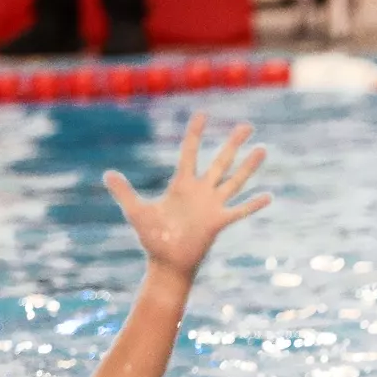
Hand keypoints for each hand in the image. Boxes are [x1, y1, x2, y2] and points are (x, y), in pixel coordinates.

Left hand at [103, 113, 271, 290]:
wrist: (167, 262)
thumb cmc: (153, 238)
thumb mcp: (136, 211)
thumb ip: (124, 192)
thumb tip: (107, 174)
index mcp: (182, 185)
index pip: (190, 152)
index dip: (195, 133)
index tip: (203, 115)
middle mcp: (201, 191)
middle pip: (221, 161)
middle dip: (233, 143)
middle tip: (247, 125)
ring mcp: (212, 206)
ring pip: (235, 180)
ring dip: (249, 166)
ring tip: (262, 150)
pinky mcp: (219, 222)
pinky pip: (239, 211)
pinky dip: (253, 205)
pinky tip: (268, 196)